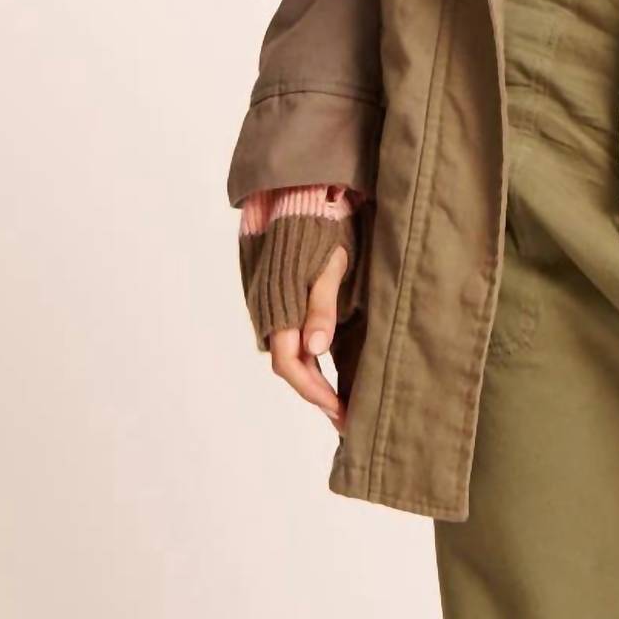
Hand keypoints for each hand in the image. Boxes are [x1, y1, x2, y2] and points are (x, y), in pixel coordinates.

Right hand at [268, 244, 348, 430]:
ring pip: (293, 357)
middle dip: (317, 394)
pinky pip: (296, 342)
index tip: (338, 410)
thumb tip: (315, 349)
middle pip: (291, 367)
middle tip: (346, 417)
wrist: (301, 201)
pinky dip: (312, 362)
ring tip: (342, 404)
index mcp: (279, 310)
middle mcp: (272, 316)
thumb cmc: (319, 230)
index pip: (290, 365)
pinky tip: (331, 373)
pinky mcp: (285, 306)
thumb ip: (321, 306)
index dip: (313, 391)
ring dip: (314, 381)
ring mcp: (276, 312)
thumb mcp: (328, 266)